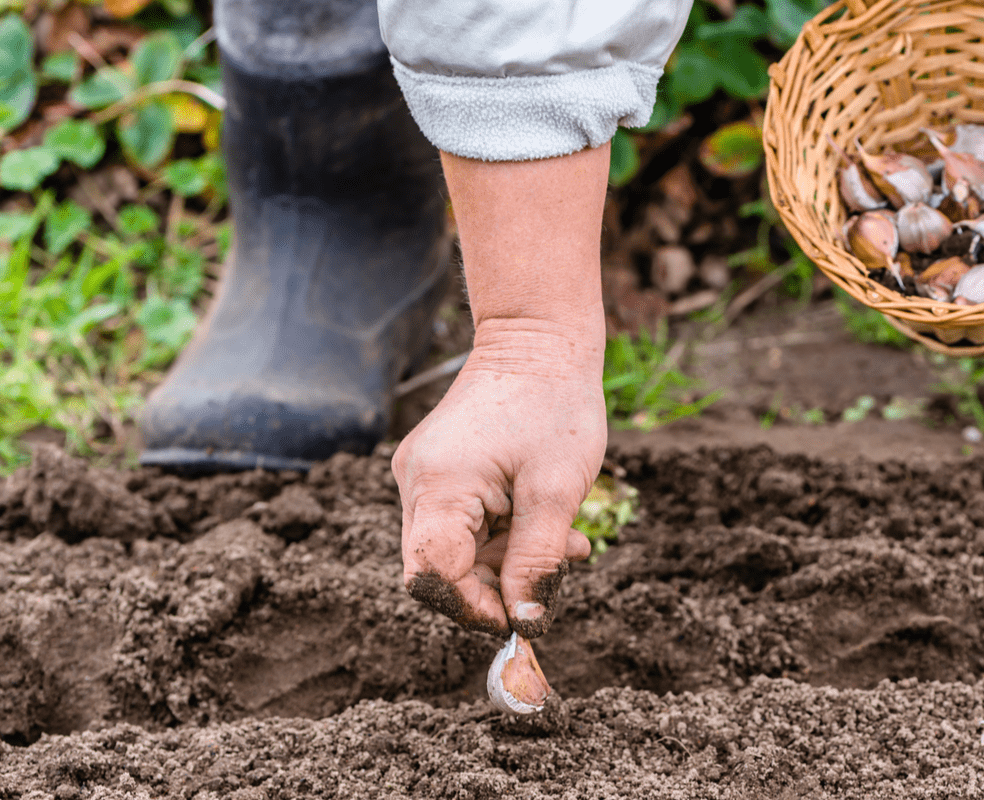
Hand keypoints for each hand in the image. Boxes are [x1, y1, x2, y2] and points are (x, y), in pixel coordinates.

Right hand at [392, 319, 603, 639]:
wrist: (540, 340)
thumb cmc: (553, 407)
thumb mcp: (557, 492)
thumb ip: (538, 561)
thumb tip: (525, 621)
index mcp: (438, 486)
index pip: (432, 577)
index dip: (474, 606)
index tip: (521, 613)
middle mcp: (417, 484)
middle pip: (440, 569)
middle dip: (497, 584)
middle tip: (554, 572)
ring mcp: (424, 477)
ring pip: (457, 551)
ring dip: (509, 560)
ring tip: (566, 542)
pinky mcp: (440, 472)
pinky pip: (465, 525)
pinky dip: (504, 535)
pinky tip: (546, 523)